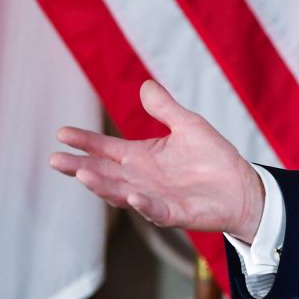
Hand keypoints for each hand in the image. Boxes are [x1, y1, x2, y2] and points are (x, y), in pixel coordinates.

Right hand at [49, 80, 264, 240]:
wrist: (242, 187)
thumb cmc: (213, 158)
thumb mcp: (188, 126)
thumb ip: (165, 109)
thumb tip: (145, 84)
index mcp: (141, 157)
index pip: (106, 149)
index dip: (85, 141)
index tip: (62, 133)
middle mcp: (141, 179)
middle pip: (104, 172)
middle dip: (79, 166)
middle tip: (56, 159)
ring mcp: (154, 198)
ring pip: (121, 193)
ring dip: (102, 185)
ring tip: (83, 174)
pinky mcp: (173, 214)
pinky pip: (154, 210)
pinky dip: (143, 205)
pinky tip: (132, 196)